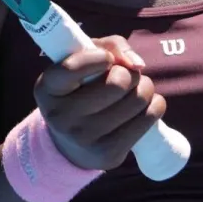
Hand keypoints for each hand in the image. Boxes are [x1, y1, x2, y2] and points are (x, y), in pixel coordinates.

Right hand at [34, 36, 164, 171]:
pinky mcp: (108, 154)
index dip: (98, 57)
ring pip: (137, 99)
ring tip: (135, 90)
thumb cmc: (81, 89)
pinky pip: (149, 118)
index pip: (72, 68)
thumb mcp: (83, 61)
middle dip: (130, 73)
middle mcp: (61, 117)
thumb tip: (137, 63)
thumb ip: (108, 47)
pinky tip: (143, 106)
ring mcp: (84, 139)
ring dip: (145, 87)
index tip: (108, 58)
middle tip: (126, 76)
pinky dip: (155, 105)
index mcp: (47, 88)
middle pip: (118, 83)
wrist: (71, 144)